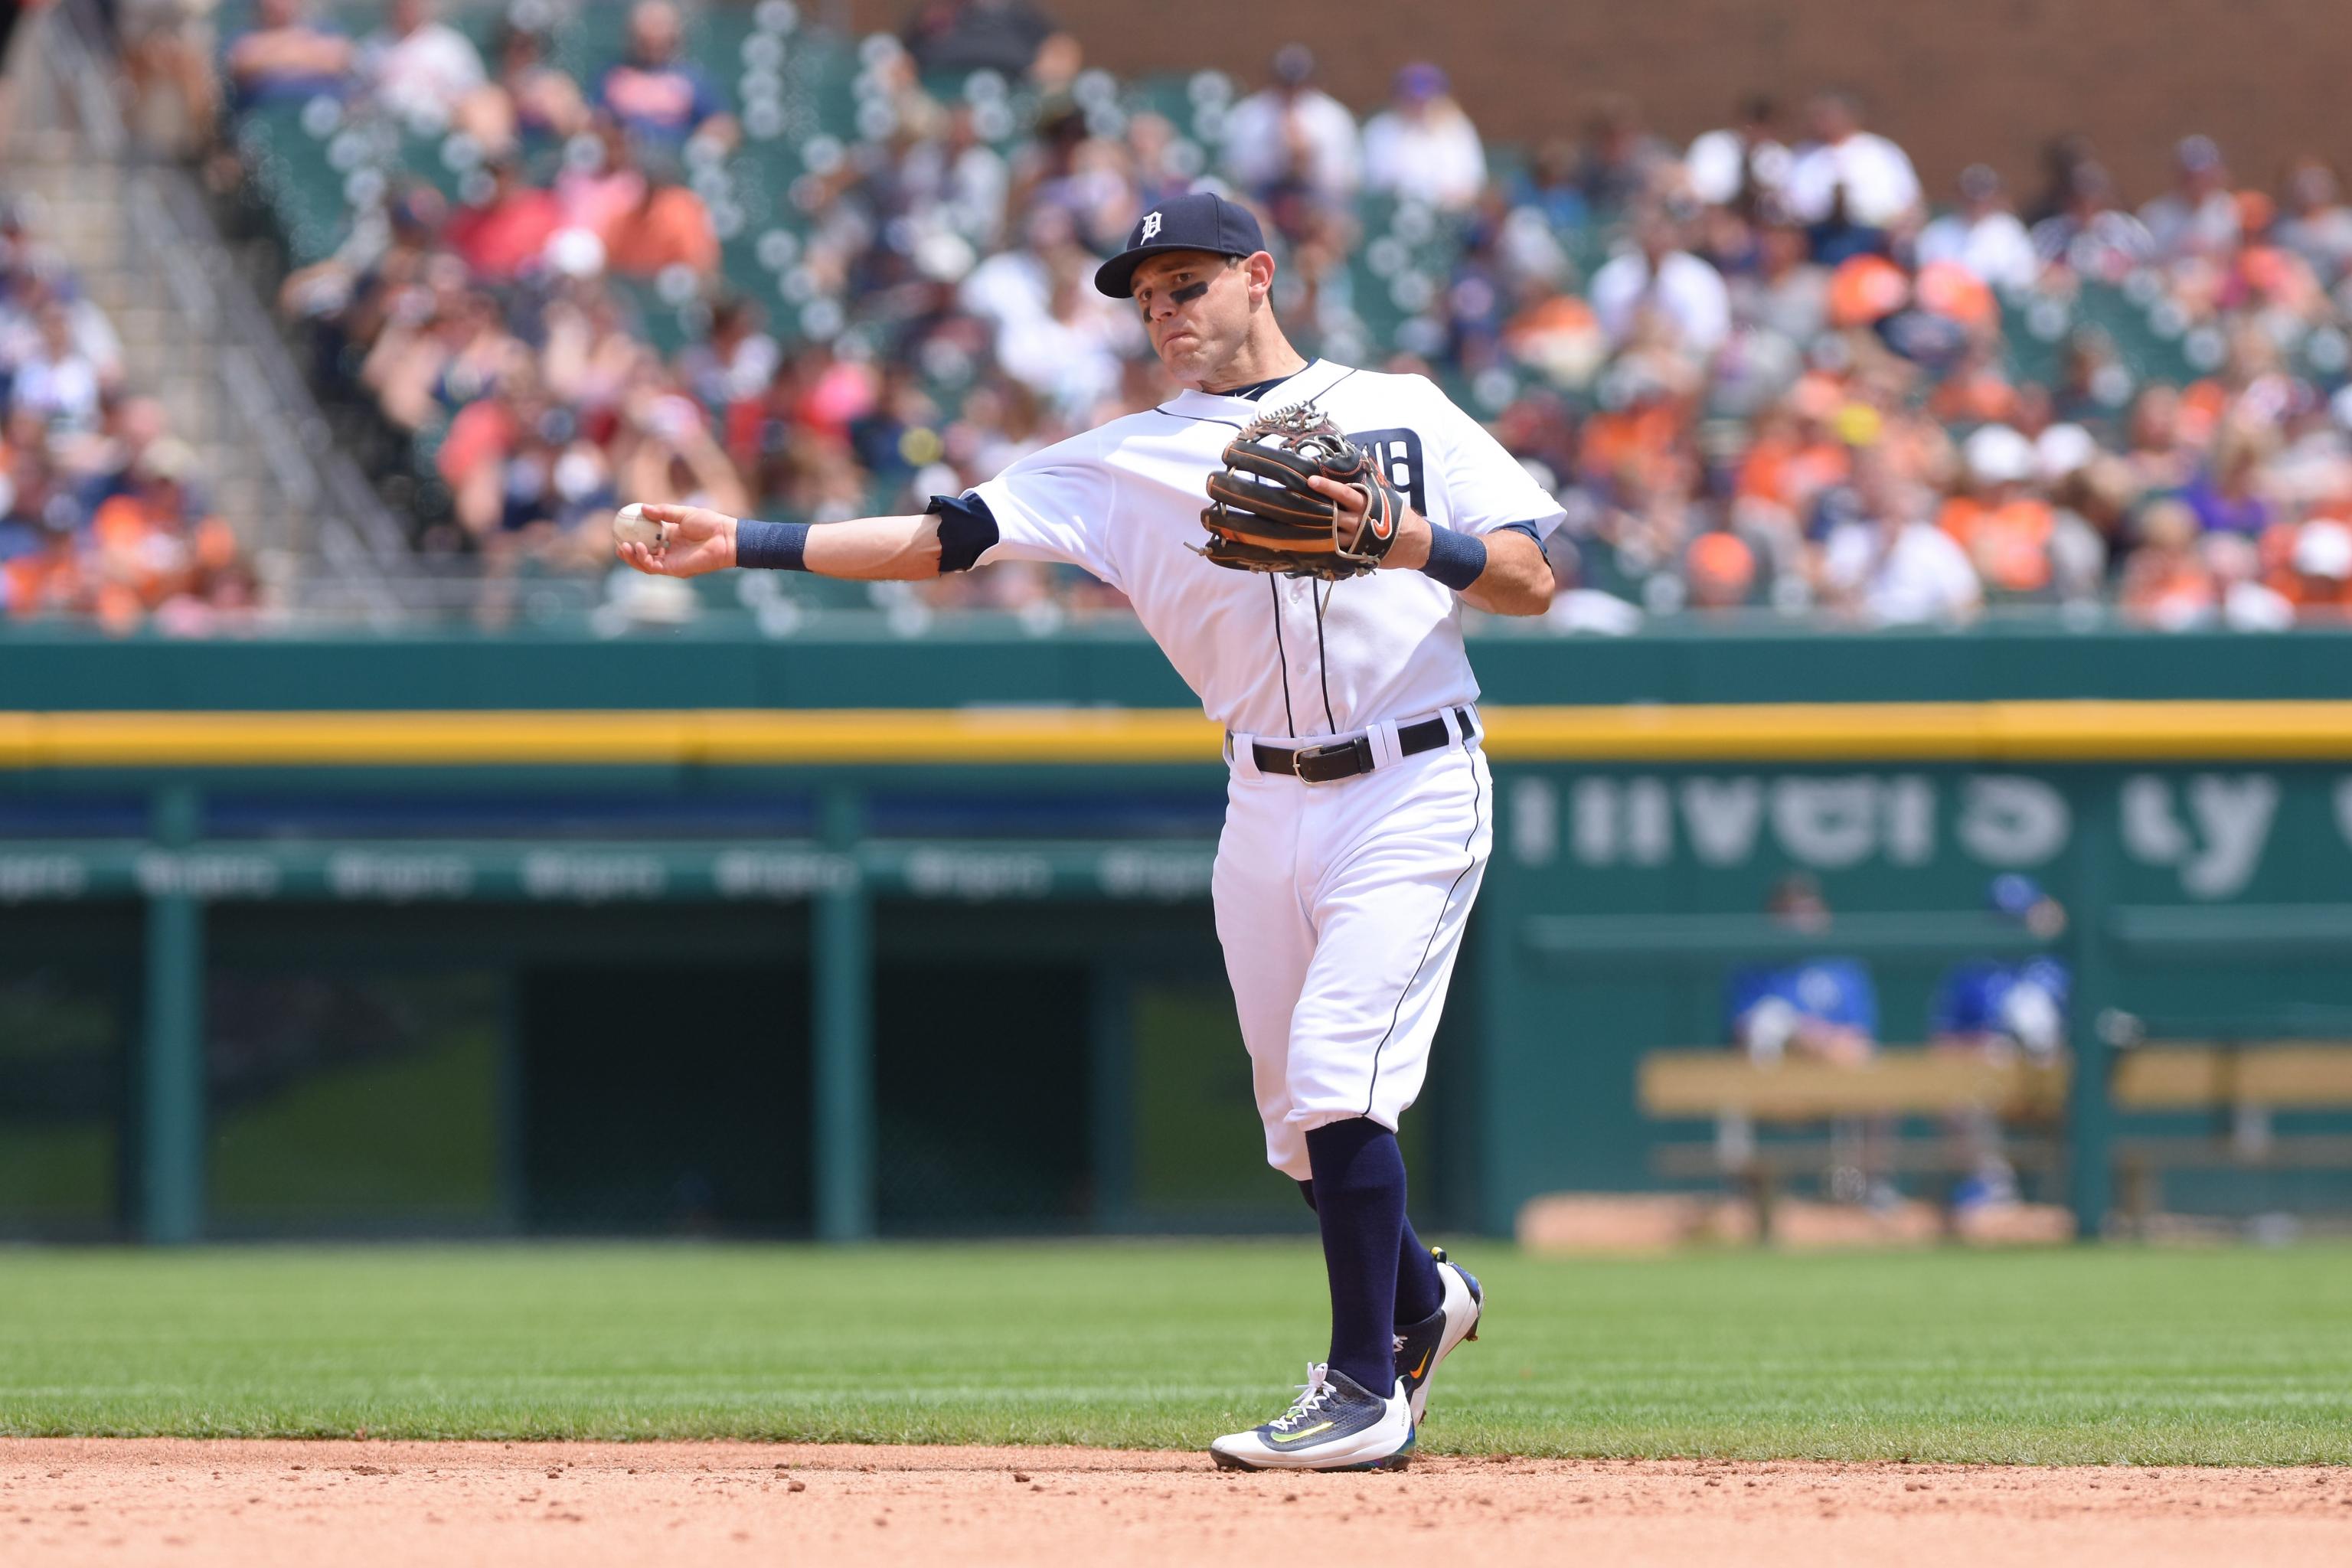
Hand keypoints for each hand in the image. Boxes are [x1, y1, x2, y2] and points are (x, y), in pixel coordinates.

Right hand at [614, 503, 737, 576]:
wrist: (725, 536)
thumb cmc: (709, 523)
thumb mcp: (683, 513)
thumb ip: (663, 512)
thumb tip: (643, 508)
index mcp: (670, 537)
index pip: (646, 539)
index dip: (632, 536)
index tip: (620, 529)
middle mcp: (669, 551)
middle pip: (642, 555)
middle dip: (627, 551)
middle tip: (617, 543)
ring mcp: (671, 561)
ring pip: (645, 564)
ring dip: (632, 557)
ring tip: (625, 546)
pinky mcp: (675, 570)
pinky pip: (654, 568)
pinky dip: (644, 559)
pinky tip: (638, 548)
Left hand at [1305, 475, 1430, 569]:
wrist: (1414, 544)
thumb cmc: (1399, 517)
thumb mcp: (1386, 498)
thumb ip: (1369, 488)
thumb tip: (1353, 469)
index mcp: (1368, 504)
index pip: (1345, 494)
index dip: (1327, 487)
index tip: (1311, 480)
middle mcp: (1360, 522)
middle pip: (1332, 514)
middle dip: (1314, 507)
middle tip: (1293, 499)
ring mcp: (1355, 540)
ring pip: (1329, 533)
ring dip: (1313, 526)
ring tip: (1293, 519)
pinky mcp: (1354, 553)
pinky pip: (1334, 548)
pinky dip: (1321, 543)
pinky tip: (1305, 539)